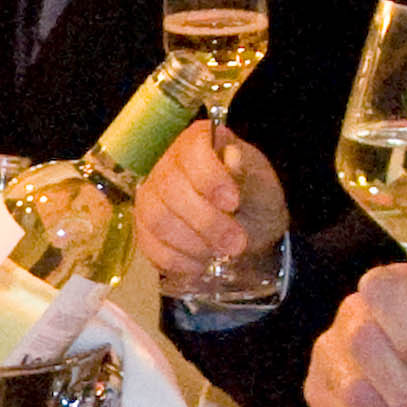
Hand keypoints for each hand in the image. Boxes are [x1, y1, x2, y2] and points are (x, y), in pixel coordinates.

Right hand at [136, 122, 285, 283]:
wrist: (247, 227)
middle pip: (172, 190)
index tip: (233, 202)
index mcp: (198, 141)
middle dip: (207, 222)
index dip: (210, 178)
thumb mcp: (262, 184)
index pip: (192, 152)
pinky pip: (149, 246)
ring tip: (221, 253)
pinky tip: (201, 264)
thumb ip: (248, 174)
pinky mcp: (144, 227)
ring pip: (157, 220)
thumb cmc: (254, 198)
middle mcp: (167, 164)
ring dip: (193, 244)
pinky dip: (178, 261)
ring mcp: (151, 196)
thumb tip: (232, 159)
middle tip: (236, 243)